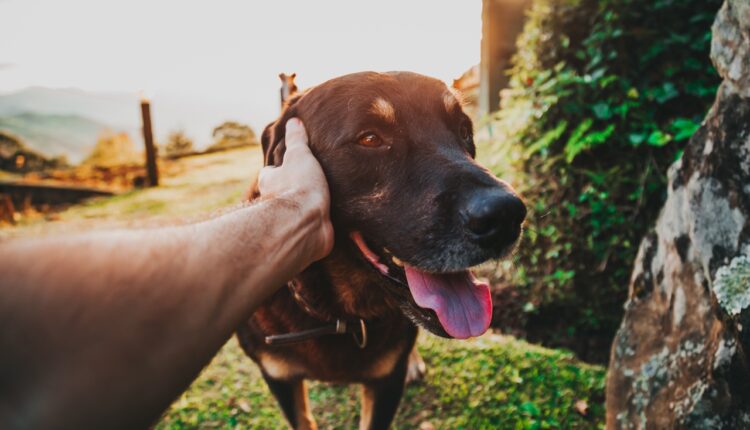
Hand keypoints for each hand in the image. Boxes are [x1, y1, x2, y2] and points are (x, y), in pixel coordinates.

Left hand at [257, 118, 333, 262]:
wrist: (307, 223)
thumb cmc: (299, 186)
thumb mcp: (299, 155)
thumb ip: (297, 139)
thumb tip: (293, 121)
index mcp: (270, 182)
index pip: (270, 172)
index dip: (279, 168)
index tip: (290, 164)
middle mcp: (275, 203)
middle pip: (281, 193)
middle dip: (292, 190)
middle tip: (310, 183)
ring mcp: (291, 221)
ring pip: (297, 212)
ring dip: (307, 209)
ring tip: (327, 200)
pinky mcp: (307, 236)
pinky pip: (314, 228)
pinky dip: (321, 225)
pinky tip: (334, 220)